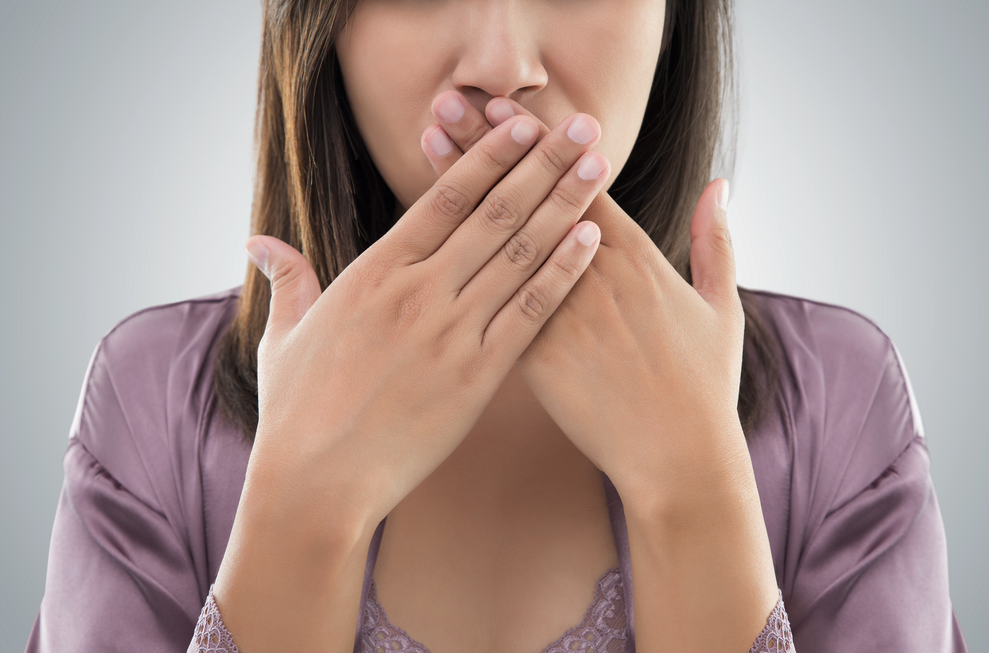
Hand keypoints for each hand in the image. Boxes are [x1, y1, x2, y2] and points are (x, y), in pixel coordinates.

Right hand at [242, 106, 611, 534]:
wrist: (316, 483)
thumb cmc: (297, 412)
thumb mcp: (285, 336)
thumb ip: (287, 279)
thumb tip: (258, 243)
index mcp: (374, 271)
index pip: (444, 197)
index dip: (489, 155)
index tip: (522, 124)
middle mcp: (418, 291)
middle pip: (494, 212)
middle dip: (543, 164)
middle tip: (583, 127)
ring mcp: (449, 332)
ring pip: (518, 254)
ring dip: (564, 207)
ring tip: (598, 171)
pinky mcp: (475, 377)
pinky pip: (528, 314)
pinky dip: (562, 276)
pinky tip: (590, 244)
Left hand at [422, 93, 746, 513]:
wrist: (679, 458)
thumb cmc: (702, 387)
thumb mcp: (722, 306)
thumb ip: (716, 241)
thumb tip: (720, 185)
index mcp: (636, 259)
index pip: (578, 182)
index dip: (537, 140)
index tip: (504, 106)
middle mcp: (592, 276)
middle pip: (529, 196)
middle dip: (487, 145)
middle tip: (447, 102)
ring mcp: (560, 313)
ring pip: (500, 237)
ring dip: (460, 187)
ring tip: (428, 145)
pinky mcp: (536, 355)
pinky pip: (488, 300)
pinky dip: (457, 264)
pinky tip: (424, 237)